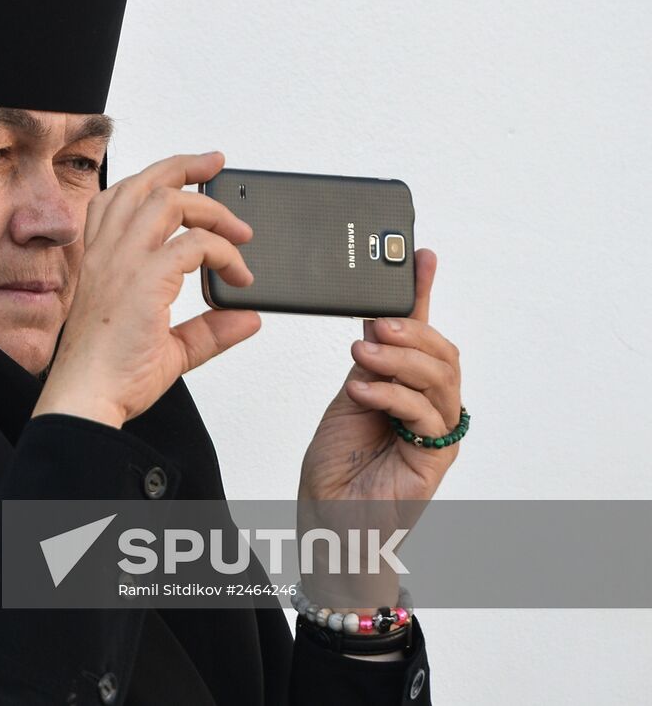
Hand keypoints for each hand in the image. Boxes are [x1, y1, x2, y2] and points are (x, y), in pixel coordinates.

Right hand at [32, 152, 260, 428]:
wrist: (87, 399)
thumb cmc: (109, 377)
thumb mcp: (169, 349)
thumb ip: (208, 330)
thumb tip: (247, 318)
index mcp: (100, 261)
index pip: (122, 197)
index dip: (157, 177)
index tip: (192, 173)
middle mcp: (107, 254)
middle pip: (145, 185)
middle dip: (185, 167)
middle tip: (217, 166)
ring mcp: (122, 263)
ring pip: (168, 201)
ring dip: (210, 209)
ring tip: (240, 231)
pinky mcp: (143, 280)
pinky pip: (194, 244)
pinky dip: (224, 252)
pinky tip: (237, 274)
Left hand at [298, 248, 462, 504]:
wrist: (330, 517)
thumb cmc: (337, 464)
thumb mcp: (348, 398)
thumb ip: (368, 364)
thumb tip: (376, 320)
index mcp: (408, 386)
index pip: (421, 332)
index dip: (422, 292)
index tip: (418, 255)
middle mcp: (429, 405)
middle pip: (443, 354)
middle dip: (413, 331)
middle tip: (378, 324)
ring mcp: (436, 431)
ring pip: (440, 380)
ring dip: (401, 361)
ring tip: (364, 355)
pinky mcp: (434, 457)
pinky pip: (426, 416)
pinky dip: (395, 396)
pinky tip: (365, 391)